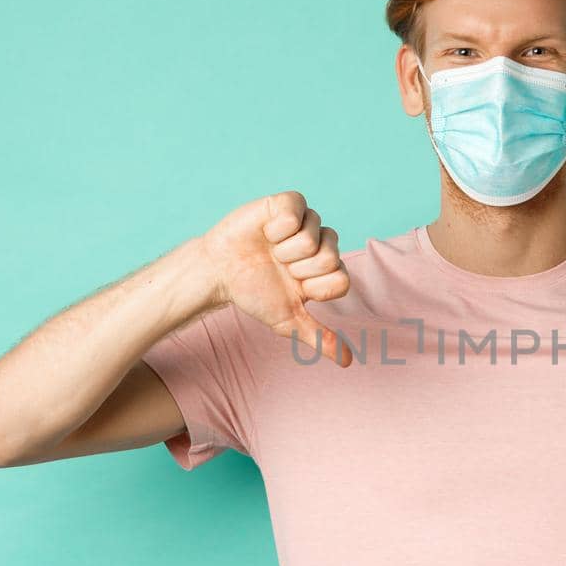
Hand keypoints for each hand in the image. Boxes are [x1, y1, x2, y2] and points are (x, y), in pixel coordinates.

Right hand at [199, 191, 352, 365]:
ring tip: (270, 250)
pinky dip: (277, 229)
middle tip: (279, 267)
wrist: (219, 273)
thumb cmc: (254, 293)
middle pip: (329, 259)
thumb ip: (318, 338)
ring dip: (284, 251)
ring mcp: (306, 222)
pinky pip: (296, 213)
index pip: (342, 280)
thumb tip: (347, 362)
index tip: (295, 287)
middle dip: (297, 270)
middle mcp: (321, 243)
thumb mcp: (287, 321)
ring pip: (312, 238)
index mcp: (327, 269)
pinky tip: (266, 233)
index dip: (314, 287)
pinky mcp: (287, 203)